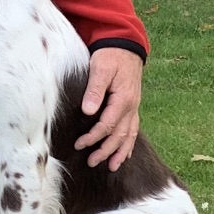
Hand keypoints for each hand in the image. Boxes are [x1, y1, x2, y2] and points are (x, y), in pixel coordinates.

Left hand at [74, 48, 143, 170]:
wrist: (126, 46)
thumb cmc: (111, 56)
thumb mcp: (100, 68)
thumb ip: (95, 90)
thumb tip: (89, 111)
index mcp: (122, 99)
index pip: (107, 125)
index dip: (93, 137)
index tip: (79, 144)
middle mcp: (131, 106)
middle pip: (119, 135)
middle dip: (106, 151)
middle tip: (92, 162)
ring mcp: (134, 107)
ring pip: (130, 135)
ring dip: (120, 152)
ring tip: (112, 167)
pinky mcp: (132, 106)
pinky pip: (134, 129)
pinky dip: (130, 143)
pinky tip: (126, 154)